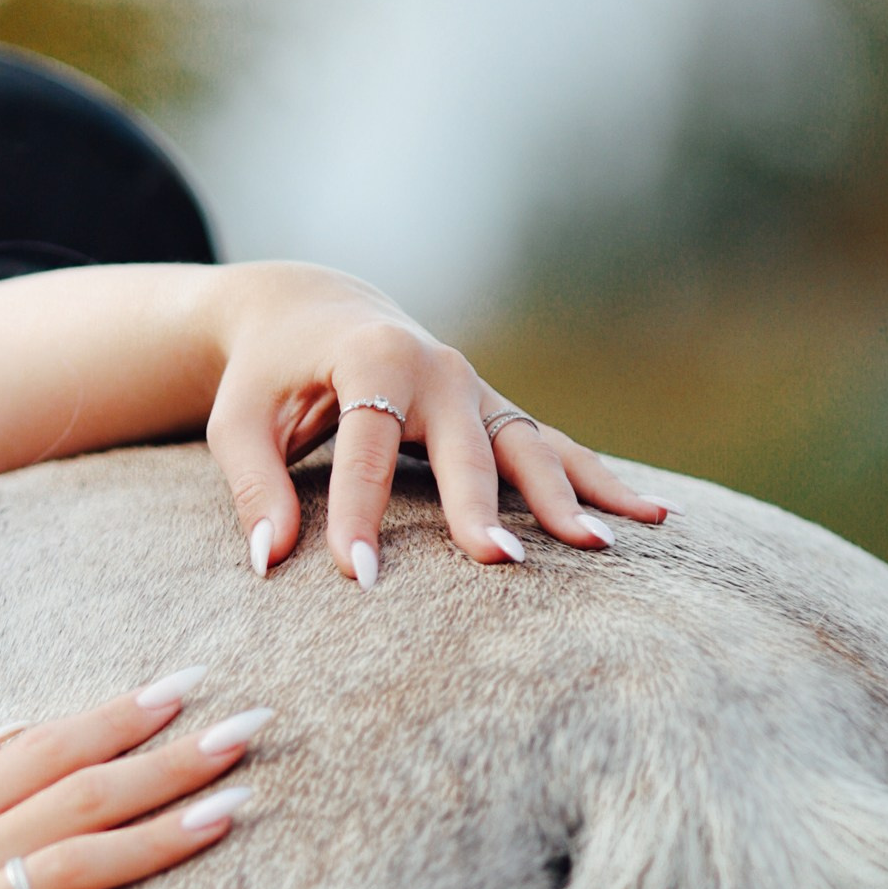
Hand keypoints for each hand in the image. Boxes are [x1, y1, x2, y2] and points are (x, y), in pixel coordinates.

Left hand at [203, 262, 667, 585]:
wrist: (313, 312)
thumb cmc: (267, 374)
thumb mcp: (238, 419)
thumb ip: (251, 485)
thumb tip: (269, 560)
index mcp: (372, 358)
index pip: (366, 446)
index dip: (360, 512)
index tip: (359, 577)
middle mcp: (440, 369)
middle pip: (465, 448)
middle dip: (479, 507)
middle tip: (498, 562)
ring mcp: (477, 391)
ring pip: (529, 448)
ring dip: (569, 496)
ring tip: (607, 546)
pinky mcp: (495, 413)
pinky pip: (551, 451)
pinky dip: (597, 482)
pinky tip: (649, 517)